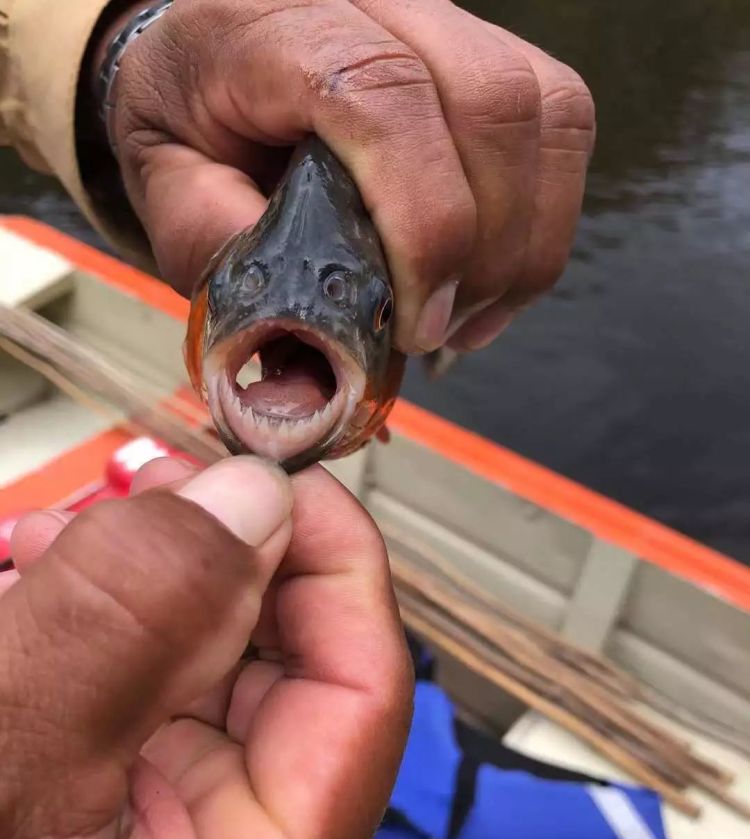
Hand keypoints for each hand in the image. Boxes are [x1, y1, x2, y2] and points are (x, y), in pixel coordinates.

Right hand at [0, 457, 410, 838]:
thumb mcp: (10, 784)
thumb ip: (120, 639)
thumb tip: (244, 502)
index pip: (362, 690)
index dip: (329, 557)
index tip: (268, 477)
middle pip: (285, 664)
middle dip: (212, 555)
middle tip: (145, 492)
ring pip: (210, 666)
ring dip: (142, 583)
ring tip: (61, 541)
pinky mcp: (139, 816)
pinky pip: (149, 697)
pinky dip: (104, 631)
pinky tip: (45, 591)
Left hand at [94, 0, 593, 353]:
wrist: (208, 54)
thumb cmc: (187, 120)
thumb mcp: (169, 191)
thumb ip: (223, 256)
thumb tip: (309, 355)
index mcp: (279, 28)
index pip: (387, 98)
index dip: (426, 223)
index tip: (417, 324)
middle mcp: (380, 2)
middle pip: (493, 104)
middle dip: (485, 250)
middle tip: (437, 335)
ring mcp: (446, 19)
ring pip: (546, 115)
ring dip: (524, 244)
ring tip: (467, 319)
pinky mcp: (491, 53)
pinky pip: (559, 127)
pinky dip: (544, 220)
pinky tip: (490, 281)